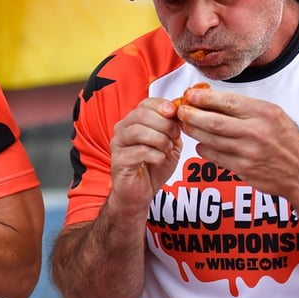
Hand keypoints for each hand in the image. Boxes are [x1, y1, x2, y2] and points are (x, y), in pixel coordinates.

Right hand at [109, 97, 182, 217]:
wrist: (140, 193)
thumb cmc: (152, 168)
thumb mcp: (168, 144)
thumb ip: (172, 129)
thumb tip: (181, 114)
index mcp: (133, 122)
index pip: (144, 104)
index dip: (161, 105)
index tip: (174, 113)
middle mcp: (122, 130)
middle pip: (141, 115)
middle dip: (164, 124)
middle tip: (174, 136)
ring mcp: (118, 145)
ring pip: (139, 131)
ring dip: (159, 140)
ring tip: (166, 149)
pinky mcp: (119, 161)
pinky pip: (140, 151)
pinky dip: (156, 155)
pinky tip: (159, 160)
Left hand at [177, 87, 298, 199]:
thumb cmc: (284, 140)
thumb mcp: (272, 115)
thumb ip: (244, 107)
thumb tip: (210, 97)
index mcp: (264, 113)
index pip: (228, 102)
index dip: (204, 98)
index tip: (190, 95)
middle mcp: (256, 131)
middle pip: (213, 122)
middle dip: (191, 115)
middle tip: (180, 111)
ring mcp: (249, 151)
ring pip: (210, 139)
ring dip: (193, 131)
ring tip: (185, 125)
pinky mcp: (242, 168)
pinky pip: (213, 156)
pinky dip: (203, 148)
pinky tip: (200, 143)